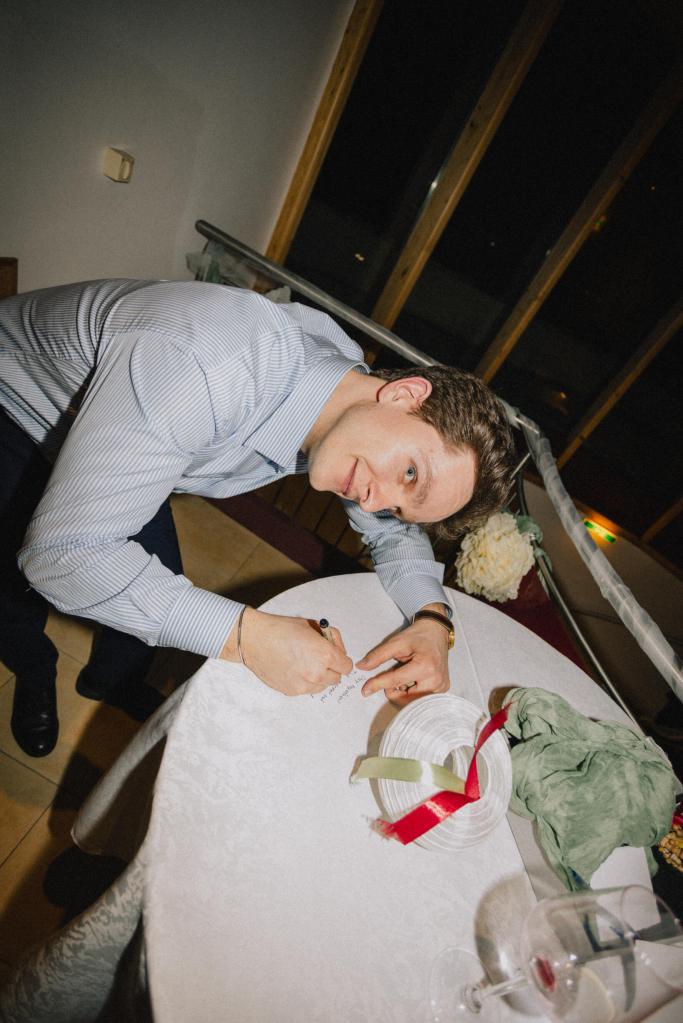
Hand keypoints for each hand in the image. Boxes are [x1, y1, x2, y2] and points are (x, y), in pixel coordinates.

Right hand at [221, 608, 351, 695]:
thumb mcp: (313, 625)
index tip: (335, 656)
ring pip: (322, 686)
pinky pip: (307, 690)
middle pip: (336, 678)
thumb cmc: (281, 629)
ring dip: (319, 677)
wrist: (254, 639)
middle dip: (331, 668)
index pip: (347, 667)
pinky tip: (294, 668)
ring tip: (304, 663)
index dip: (342, 659)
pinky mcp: (291, 691)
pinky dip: (305, 682)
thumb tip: (339, 650)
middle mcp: (316, 672)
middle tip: (319, 658)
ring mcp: (303, 684)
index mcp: (324, 654)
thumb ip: (331, 638)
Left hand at [356, 616, 450, 705]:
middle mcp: (436, 680)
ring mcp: (441, 687)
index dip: (377, 684)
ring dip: (402, 689)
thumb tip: (362, 667)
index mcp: (425, 666)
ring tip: (406, 672)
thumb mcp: (396, 642)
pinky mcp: (442, 690)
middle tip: (396, 670)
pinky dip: (411, 691)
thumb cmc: (418, 635)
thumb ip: (378, 656)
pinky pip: (419, 698)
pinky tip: (413, 678)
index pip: (395, 681)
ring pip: (410, 700)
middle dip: (392, 687)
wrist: (437, 632)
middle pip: (403, 697)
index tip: (365, 690)